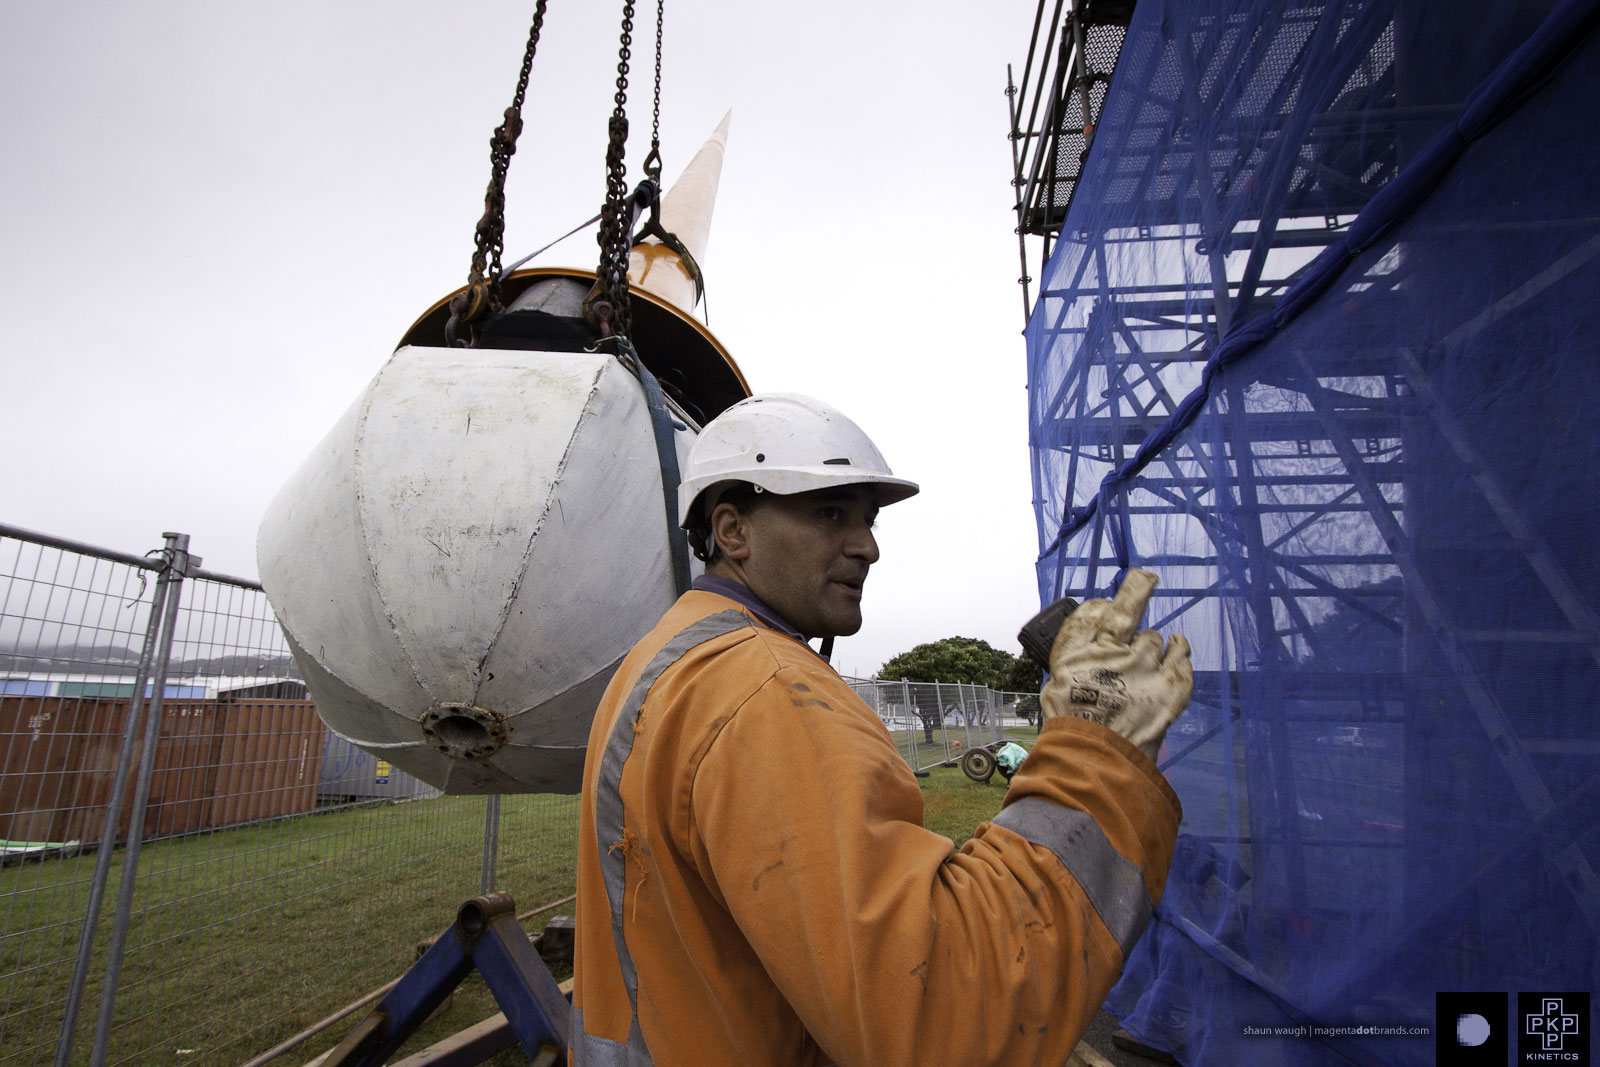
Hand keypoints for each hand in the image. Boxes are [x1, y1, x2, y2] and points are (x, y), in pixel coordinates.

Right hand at [1039, 569, 1192, 761]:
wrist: (1096, 763)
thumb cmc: (1072, 728)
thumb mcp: (1057, 687)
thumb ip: (1076, 657)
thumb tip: (1092, 636)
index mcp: (1081, 653)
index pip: (1096, 610)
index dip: (1106, 598)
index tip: (1115, 587)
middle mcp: (1114, 651)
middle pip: (1130, 613)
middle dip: (1138, 593)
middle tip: (1146, 578)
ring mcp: (1145, 667)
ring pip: (1155, 639)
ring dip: (1154, 645)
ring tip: (1151, 655)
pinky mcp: (1170, 687)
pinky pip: (1182, 657)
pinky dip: (1181, 651)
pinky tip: (1179, 647)